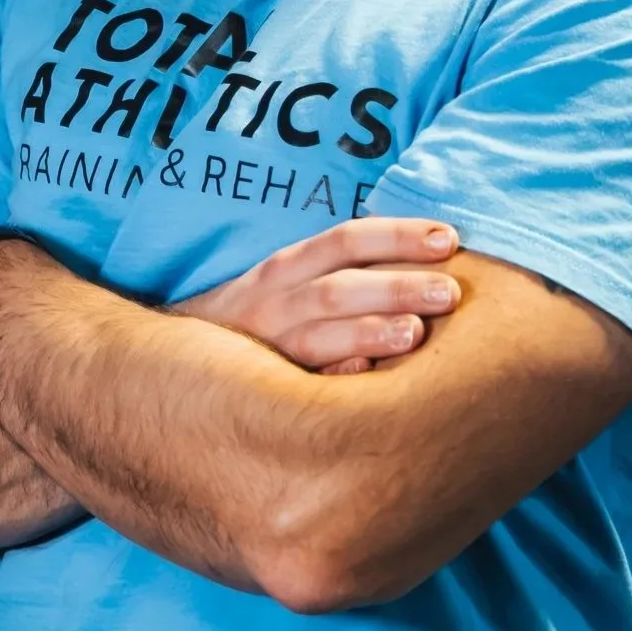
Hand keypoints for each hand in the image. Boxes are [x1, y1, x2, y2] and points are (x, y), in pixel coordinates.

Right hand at [175, 217, 460, 374]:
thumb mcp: (294, 281)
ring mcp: (265, 349)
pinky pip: (298, 389)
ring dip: (366, 332)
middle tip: (449, 293)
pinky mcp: (261, 393)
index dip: (397, 236)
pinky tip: (364, 379)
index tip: (448, 239)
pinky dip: (330, 381)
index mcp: (288, 268)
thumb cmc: (266, 319)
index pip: (345, 241)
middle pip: (337, 288)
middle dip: (395, 287)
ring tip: (415, 335)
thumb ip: (348, 270)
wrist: (182, 365)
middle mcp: (274, 303)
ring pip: (317, 337)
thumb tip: (438, 258)